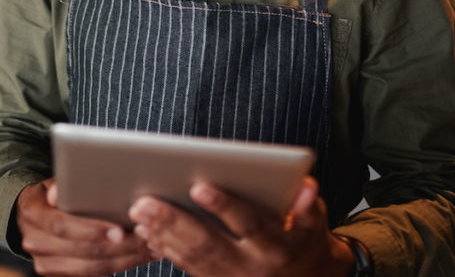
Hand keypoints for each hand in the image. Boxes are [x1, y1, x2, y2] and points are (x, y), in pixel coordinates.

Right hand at [16, 178, 155, 275]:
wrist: (35, 212)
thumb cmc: (52, 193)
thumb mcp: (55, 180)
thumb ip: (61, 184)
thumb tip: (59, 191)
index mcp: (32, 213)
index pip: (61, 226)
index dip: (91, 230)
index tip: (119, 230)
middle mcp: (33, 241)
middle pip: (80, 251)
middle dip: (117, 247)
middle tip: (145, 238)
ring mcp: (44, 262)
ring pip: (90, 269)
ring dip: (124, 260)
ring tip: (149, 248)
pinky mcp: (57, 274)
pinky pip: (92, 275)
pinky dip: (118, 266)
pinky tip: (137, 256)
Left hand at [127, 177, 355, 276]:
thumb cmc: (306, 240)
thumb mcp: (315, 223)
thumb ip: (308, 205)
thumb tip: (306, 186)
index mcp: (278, 247)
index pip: (248, 224)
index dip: (224, 206)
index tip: (198, 186)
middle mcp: (253, 268)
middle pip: (209, 244)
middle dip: (174, 222)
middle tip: (145, 202)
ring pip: (193, 259)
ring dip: (162, 235)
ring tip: (139, 212)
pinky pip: (189, 269)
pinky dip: (167, 250)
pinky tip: (147, 232)